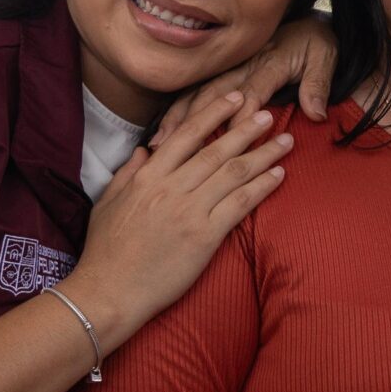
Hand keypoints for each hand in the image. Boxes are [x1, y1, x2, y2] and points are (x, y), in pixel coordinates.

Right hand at [72, 92, 294, 337]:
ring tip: (286, 141)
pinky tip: (278, 175)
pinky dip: (262, 187)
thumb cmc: (104, 252)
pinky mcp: (204, 237)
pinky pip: (240, 204)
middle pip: (216, 150)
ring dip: (264, 154)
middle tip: (268, 113)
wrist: (108, 292)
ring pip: (234, 173)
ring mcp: (189, 211)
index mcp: (146, 177)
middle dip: (246, 129)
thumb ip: (127, 173)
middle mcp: (170, 188)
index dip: (213, 113)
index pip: (186, 135)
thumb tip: (144, 150)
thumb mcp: (106, 203)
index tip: (235, 99)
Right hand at [151, 16, 337, 145]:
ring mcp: (230, 66)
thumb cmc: (317, 45)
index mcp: (270, 62)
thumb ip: (319, 85)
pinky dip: (180, 110)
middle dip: (194, 120)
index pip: (251, 92)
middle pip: (213, 92)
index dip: (240, 118)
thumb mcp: (326, 59)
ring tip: (160, 143)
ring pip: (198, 92)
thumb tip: (316, 113)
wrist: (310, 23)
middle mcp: (244, 64)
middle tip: (175, 147)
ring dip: (179, 117)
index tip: (227, 142)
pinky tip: (166, 130)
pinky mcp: (224, 70)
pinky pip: (196, 90)